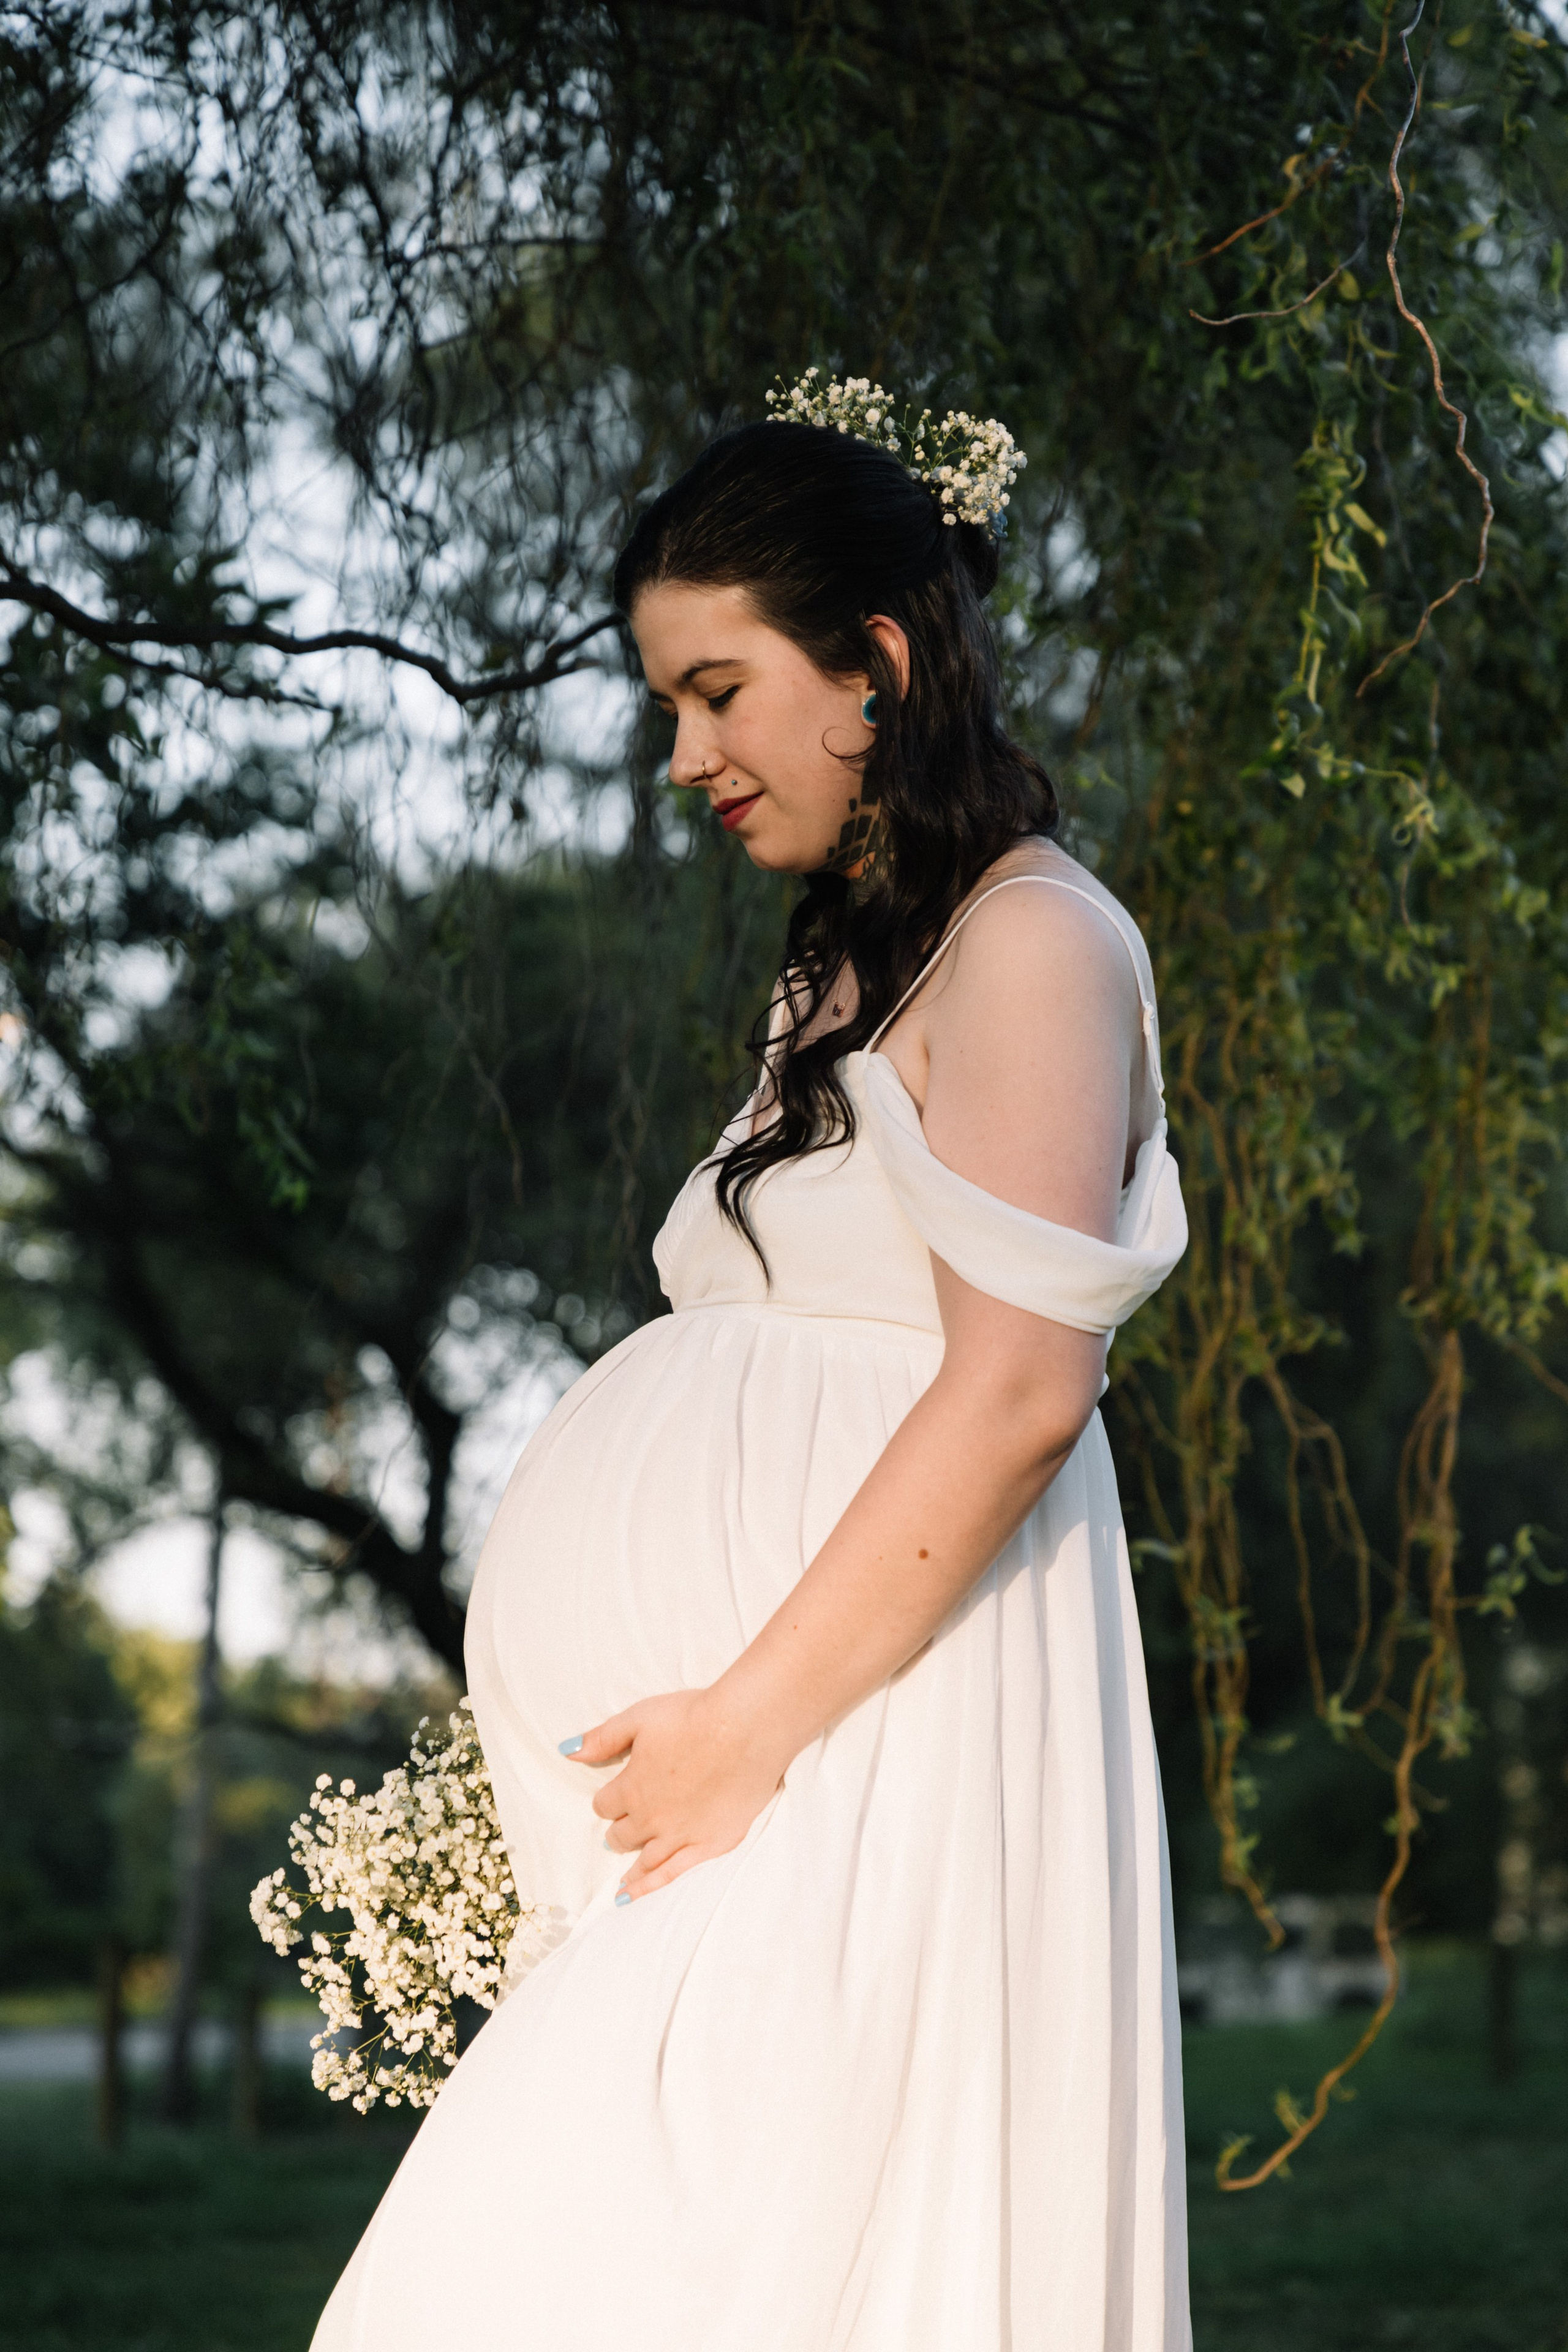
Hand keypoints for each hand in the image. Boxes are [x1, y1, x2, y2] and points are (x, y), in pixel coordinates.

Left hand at [562, 1687, 790, 1901]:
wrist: (746, 1728)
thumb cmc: (693, 1716)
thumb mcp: (639, 1718)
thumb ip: (602, 1739)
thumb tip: (567, 1752)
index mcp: (631, 1788)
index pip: (604, 1805)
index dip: (608, 1800)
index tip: (615, 1796)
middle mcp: (650, 1818)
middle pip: (622, 1834)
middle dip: (619, 1830)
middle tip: (622, 1830)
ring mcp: (680, 1835)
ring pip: (644, 1859)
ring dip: (631, 1867)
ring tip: (623, 1877)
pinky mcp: (710, 1844)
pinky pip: (672, 1873)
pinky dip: (650, 1886)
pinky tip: (633, 1895)